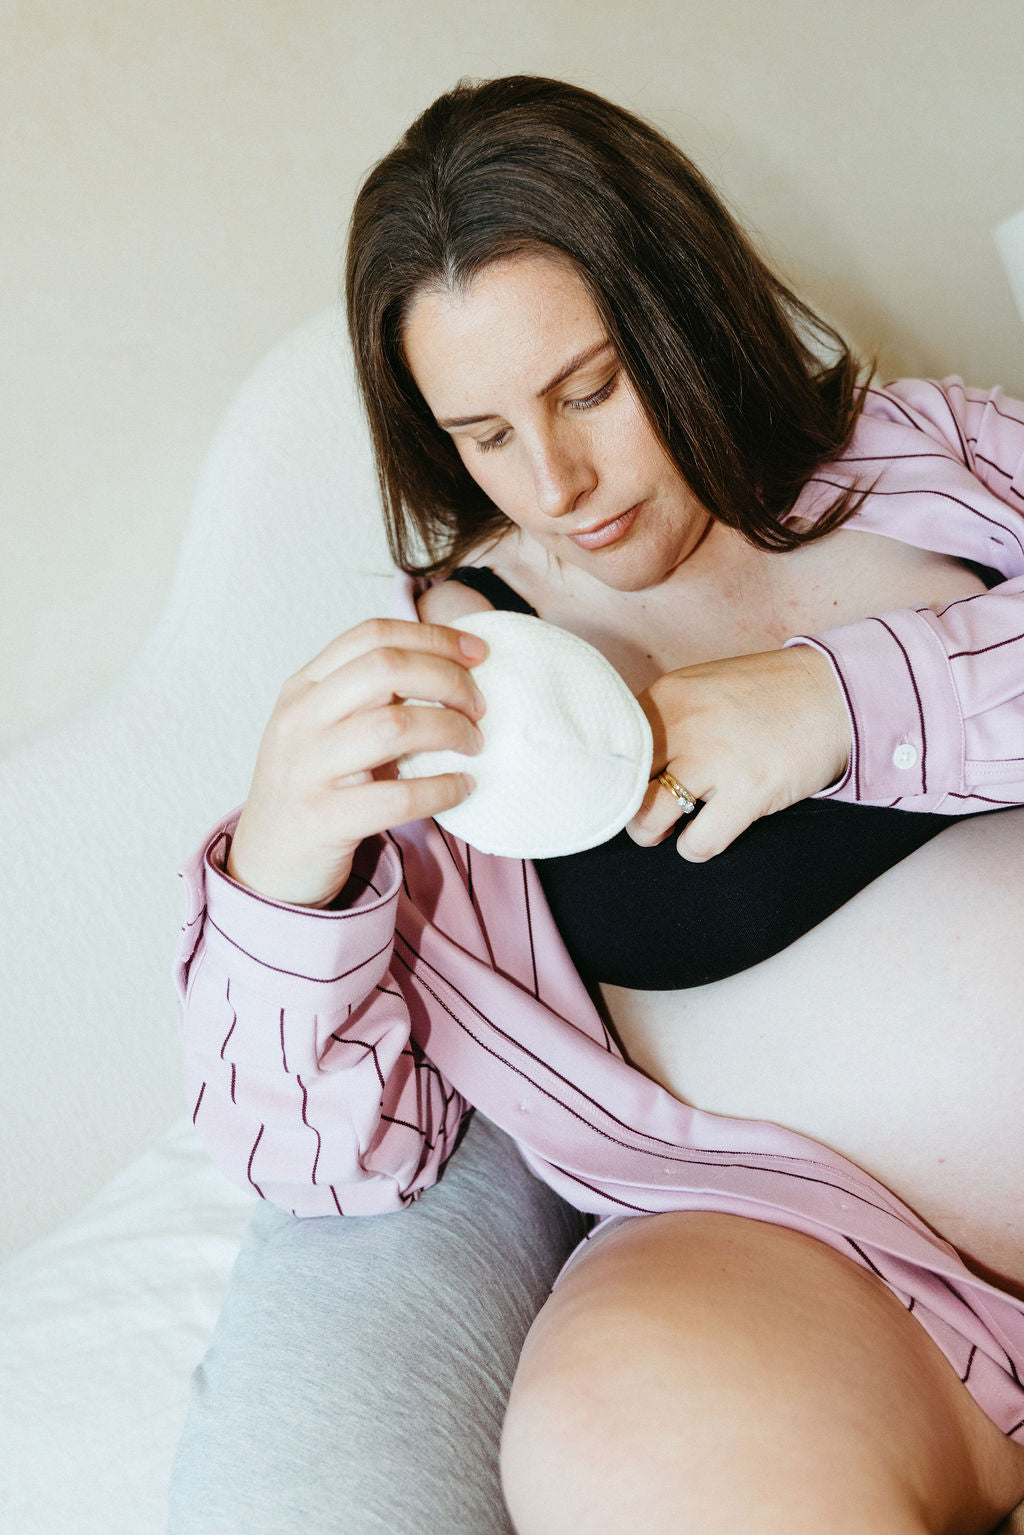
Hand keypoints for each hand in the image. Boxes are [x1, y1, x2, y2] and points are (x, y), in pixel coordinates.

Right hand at [226, 618, 487, 905]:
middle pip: (386, 667)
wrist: (266, 865)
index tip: (477, 652)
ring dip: (451, 729)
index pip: (372, 635)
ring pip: (395, 725)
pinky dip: (442, 788)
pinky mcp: (322, 818)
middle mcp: (299, 719)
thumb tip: (449, 669)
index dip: (432, 637)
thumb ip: (369, 698)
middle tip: (479, 705)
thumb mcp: (326, 730)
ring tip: (473, 744)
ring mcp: (306, 768)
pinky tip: (462, 787)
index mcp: (303, 688)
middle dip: (448, 678)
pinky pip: (397, 796)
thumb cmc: (312, 790)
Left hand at [626, 645, 849, 861]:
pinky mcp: (747, 793)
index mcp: (668, 697)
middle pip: (621, 786)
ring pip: (647, 821)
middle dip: (627, 806)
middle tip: (648, 808)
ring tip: (673, 825)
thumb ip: (665, 717)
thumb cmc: (768, 695)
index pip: (611, 748)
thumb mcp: (704, 687)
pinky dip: (696, 847)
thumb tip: (627, 760)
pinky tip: (709, 833)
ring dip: (654, 832)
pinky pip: (697, 844)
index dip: (613, 774)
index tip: (625, 785)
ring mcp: (715, 761)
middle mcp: (683, 726)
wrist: (836, 694)